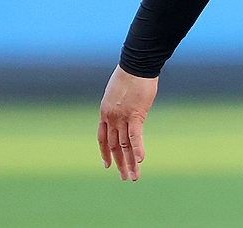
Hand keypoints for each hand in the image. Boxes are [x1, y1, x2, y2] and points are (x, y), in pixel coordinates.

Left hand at [98, 65, 157, 180]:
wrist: (136, 64)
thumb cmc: (131, 73)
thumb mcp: (119, 91)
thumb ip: (121, 104)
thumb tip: (128, 106)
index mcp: (105, 112)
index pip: (102, 138)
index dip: (105, 153)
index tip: (107, 165)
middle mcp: (111, 118)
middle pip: (114, 146)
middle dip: (120, 163)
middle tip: (124, 177)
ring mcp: (122, 117)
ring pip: (125, 145)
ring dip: (129, 162)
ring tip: (133, 176)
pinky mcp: (135, 114)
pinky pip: (135, 135)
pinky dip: (138, 148)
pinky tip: (140, 160)